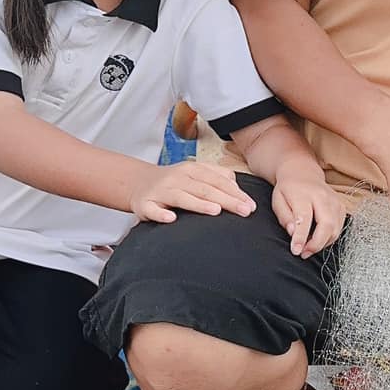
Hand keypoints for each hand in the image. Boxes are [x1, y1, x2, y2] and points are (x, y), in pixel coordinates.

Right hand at [129, 161, 255, 223]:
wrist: (139, 183)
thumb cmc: (175, 182)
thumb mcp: (196, 174)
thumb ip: (218, 176)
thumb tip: (237, 185)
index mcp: (192, 170)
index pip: (217, 180)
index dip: (235, 192)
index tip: (250, 205)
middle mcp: (177, 178)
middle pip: (204, 189)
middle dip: (226, 200)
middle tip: (244, 211)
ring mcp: (160, 191)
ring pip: (181, 197)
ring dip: (198, 204)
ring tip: (216, 211)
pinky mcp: (145, 204)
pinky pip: (152, 210)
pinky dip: (161, 214)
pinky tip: (171, 219)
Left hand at [271, 175, 346, 256]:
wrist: (303, 172)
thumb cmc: (288, 189)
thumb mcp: (278, 201)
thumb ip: (285, 217)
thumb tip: (293, 233)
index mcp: (303, 195)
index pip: (304, 219)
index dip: (301, 237)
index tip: (296, 251)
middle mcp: (322, 197)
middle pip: (326, 225)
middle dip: (316, 244)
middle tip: (304, 253)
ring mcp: (334, 201)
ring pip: (335, 229)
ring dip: (323, 243)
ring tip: (308, 247)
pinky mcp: (341, 206)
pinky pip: (339, 227)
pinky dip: (330, 237)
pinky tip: (318, 238)